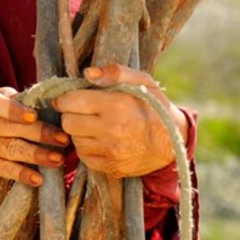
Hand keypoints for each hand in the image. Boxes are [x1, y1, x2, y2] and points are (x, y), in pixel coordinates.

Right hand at [0, 86, 68, 186]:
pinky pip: (2, 169)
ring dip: (36, 155)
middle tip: (62, 138)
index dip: (13, 110)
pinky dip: (21, 174)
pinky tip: (37, 178)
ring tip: (58, 159)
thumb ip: (8, 99)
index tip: (34, 116)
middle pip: (9, 128)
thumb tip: (40, 101)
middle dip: (38, 134)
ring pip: (9, 149)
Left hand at [53, 64, 186, 177]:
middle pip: (67, 122)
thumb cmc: (155, 107)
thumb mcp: (142, 81)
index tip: (68, 98)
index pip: (70, 101)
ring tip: (94, 125)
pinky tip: (100, 140)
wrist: (174, 143)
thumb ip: (115, 72)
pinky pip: (84, 157)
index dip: (64, 98)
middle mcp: (112, 130)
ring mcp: (111, 151)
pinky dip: (87, 148)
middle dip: (70, 114)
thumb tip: (87, 73)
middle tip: (81, 111)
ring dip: (79, 132)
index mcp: (117, 105)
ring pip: (74, 140)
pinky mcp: (111, 167)